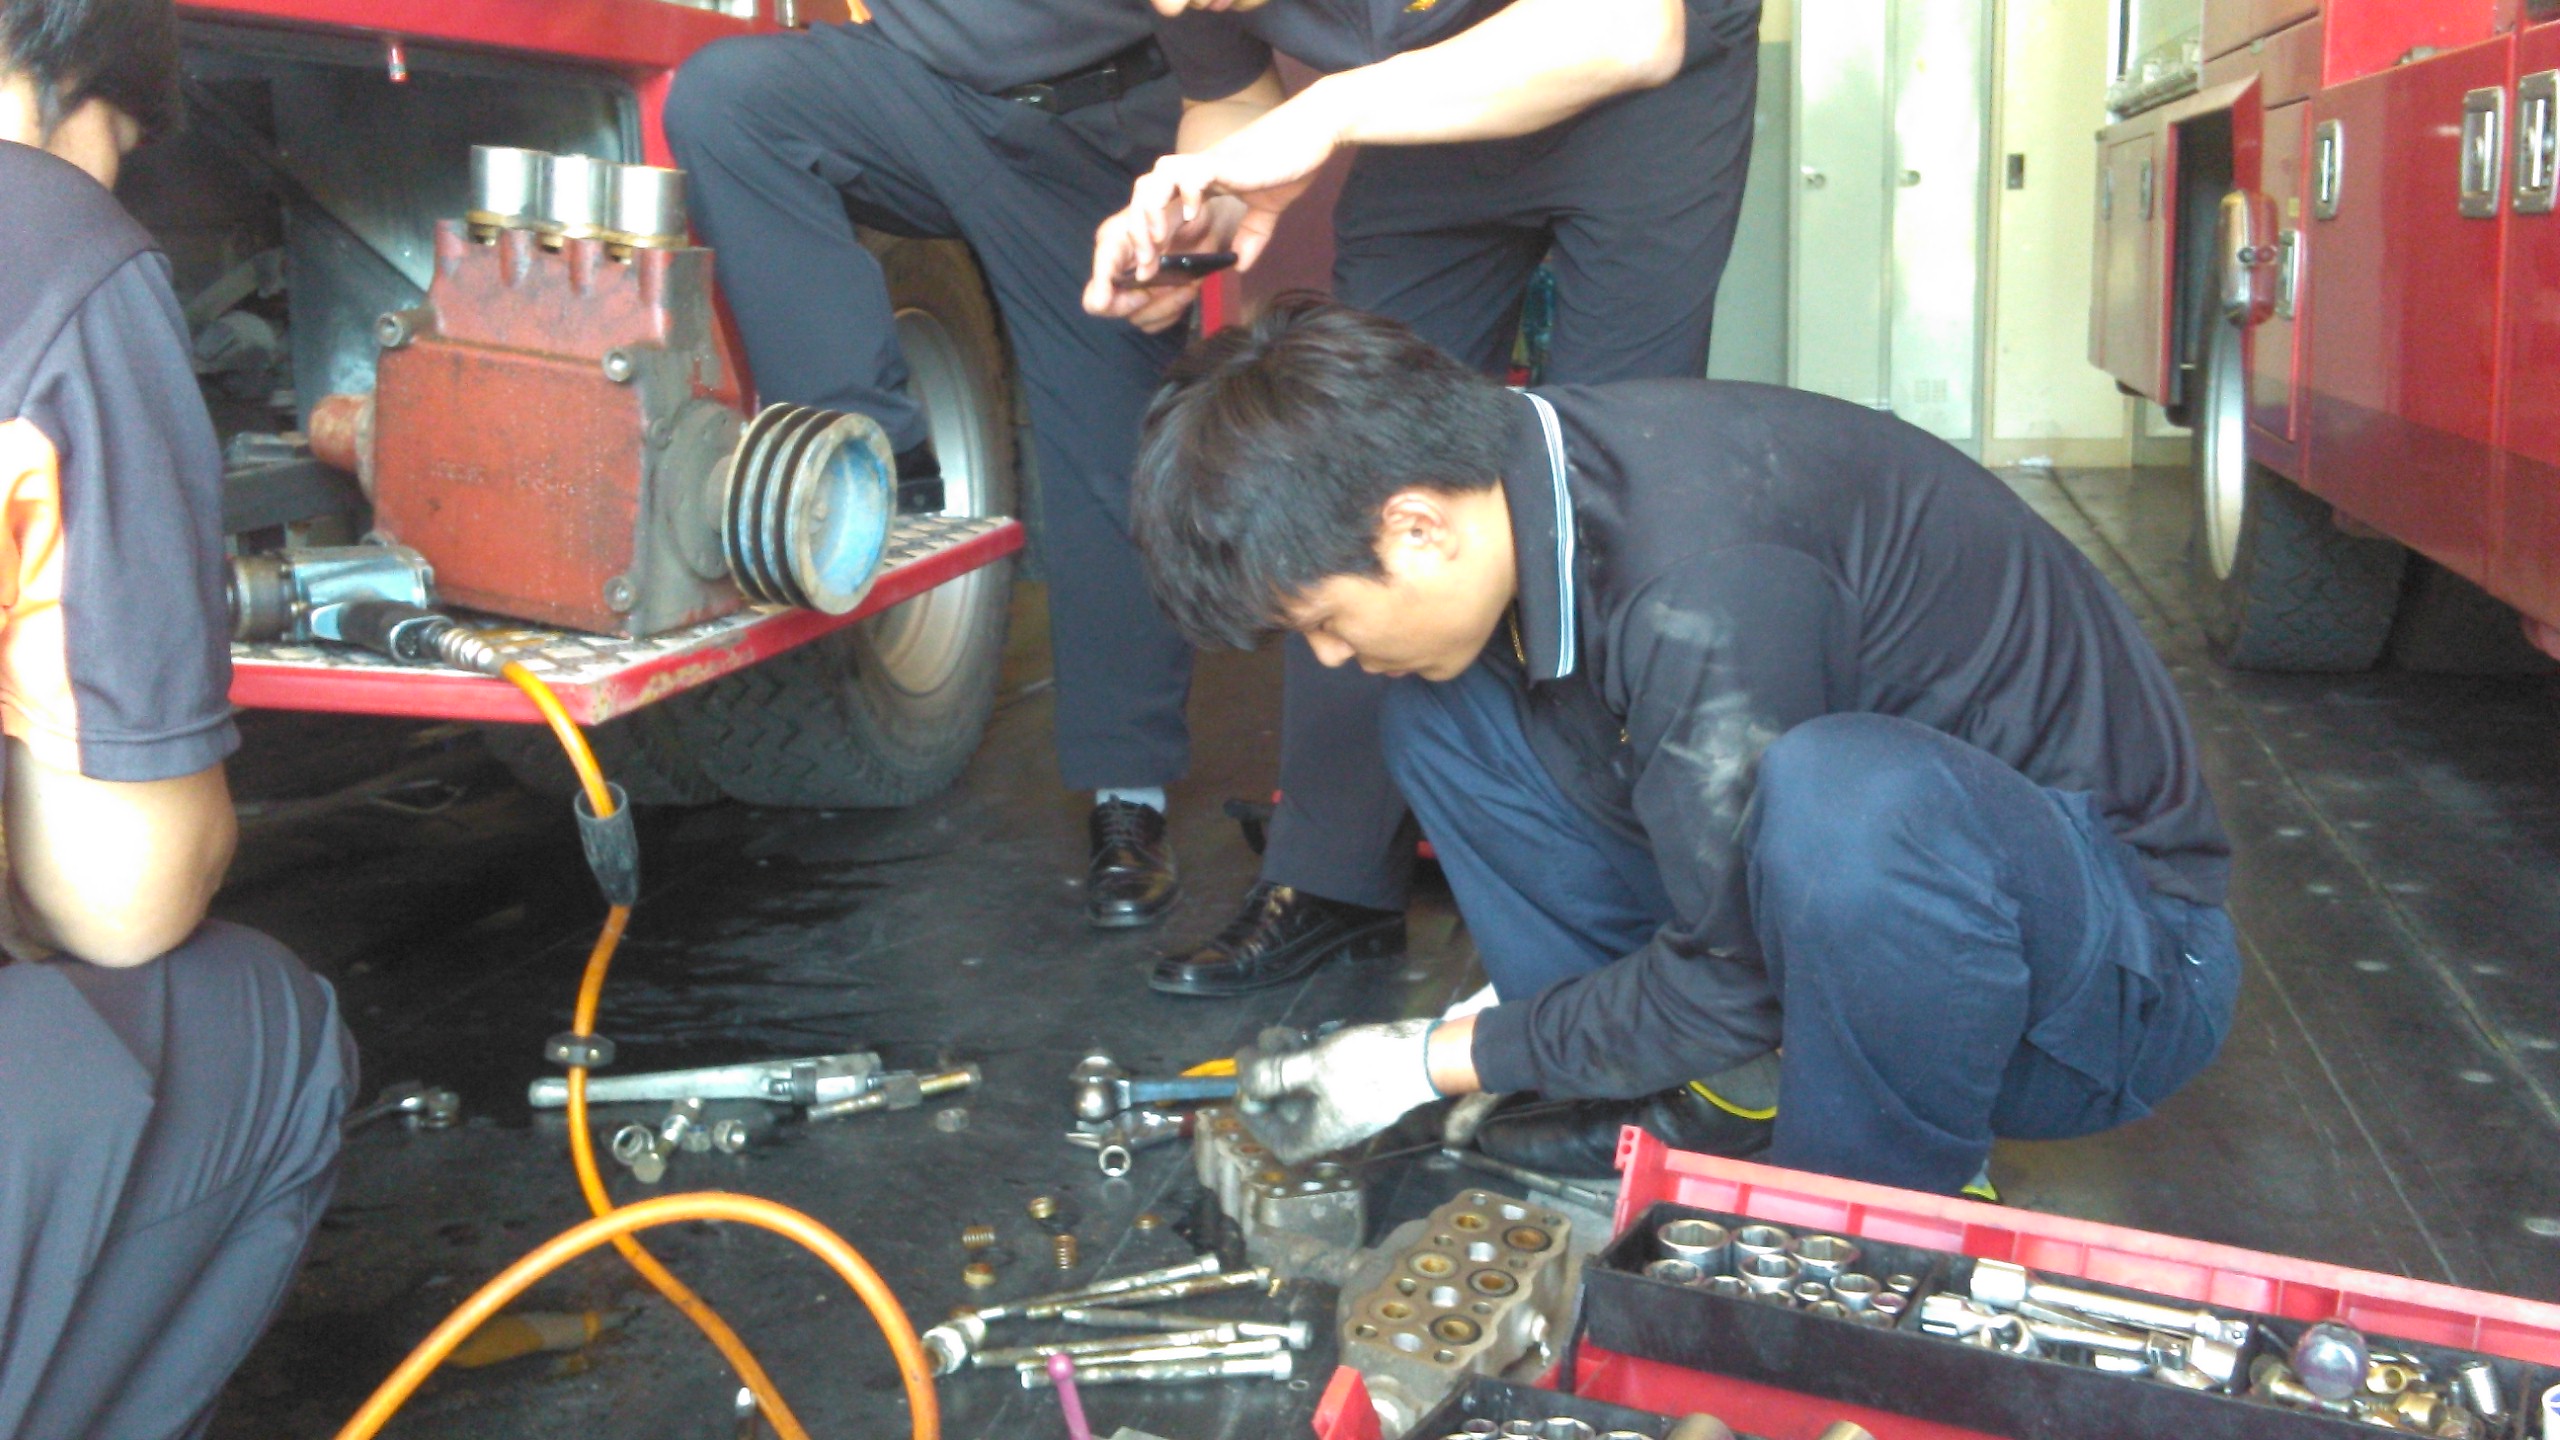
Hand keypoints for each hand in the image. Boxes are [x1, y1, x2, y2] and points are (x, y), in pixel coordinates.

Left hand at [1082, 87, 1347, 323]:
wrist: (1314, 131)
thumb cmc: (1291, 162)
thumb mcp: (1269, 210)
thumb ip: (1253, 236)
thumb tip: (1241, 266)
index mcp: (1201, 183)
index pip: (1159, 207)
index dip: (1148, 237)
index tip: (1150, 269)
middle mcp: (1195, 172)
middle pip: (1144, 193)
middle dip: (1137, 231)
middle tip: (1146, 266)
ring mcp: (1206, 164)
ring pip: (1155, 180)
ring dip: (1150, 213)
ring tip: (1158, 241)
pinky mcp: (1223, 160)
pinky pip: (1188, 173)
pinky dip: (1184, 194)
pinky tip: (1192, 215)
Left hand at [1235, 1019, 1442, 1163]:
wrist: (1427, 1054)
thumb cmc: (1368, 1065)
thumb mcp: (1314, 1066)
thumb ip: (1274, 1074)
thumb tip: (1243, 1077)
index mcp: (1323, 1133)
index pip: (1281, 1143)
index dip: (1257, 1122)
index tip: (1245, 1092)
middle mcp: (1334, 1124)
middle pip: (1289, 1112)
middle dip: (1268, 1080)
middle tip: (1256, 1052)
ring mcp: (1348, 1104)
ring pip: (1305, 1089)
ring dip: (1284, 1063)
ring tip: (1278, 1035)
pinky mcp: (1359, 1083)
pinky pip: (1323, 1079)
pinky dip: (1307, 1059)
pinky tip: (1301, 1035)